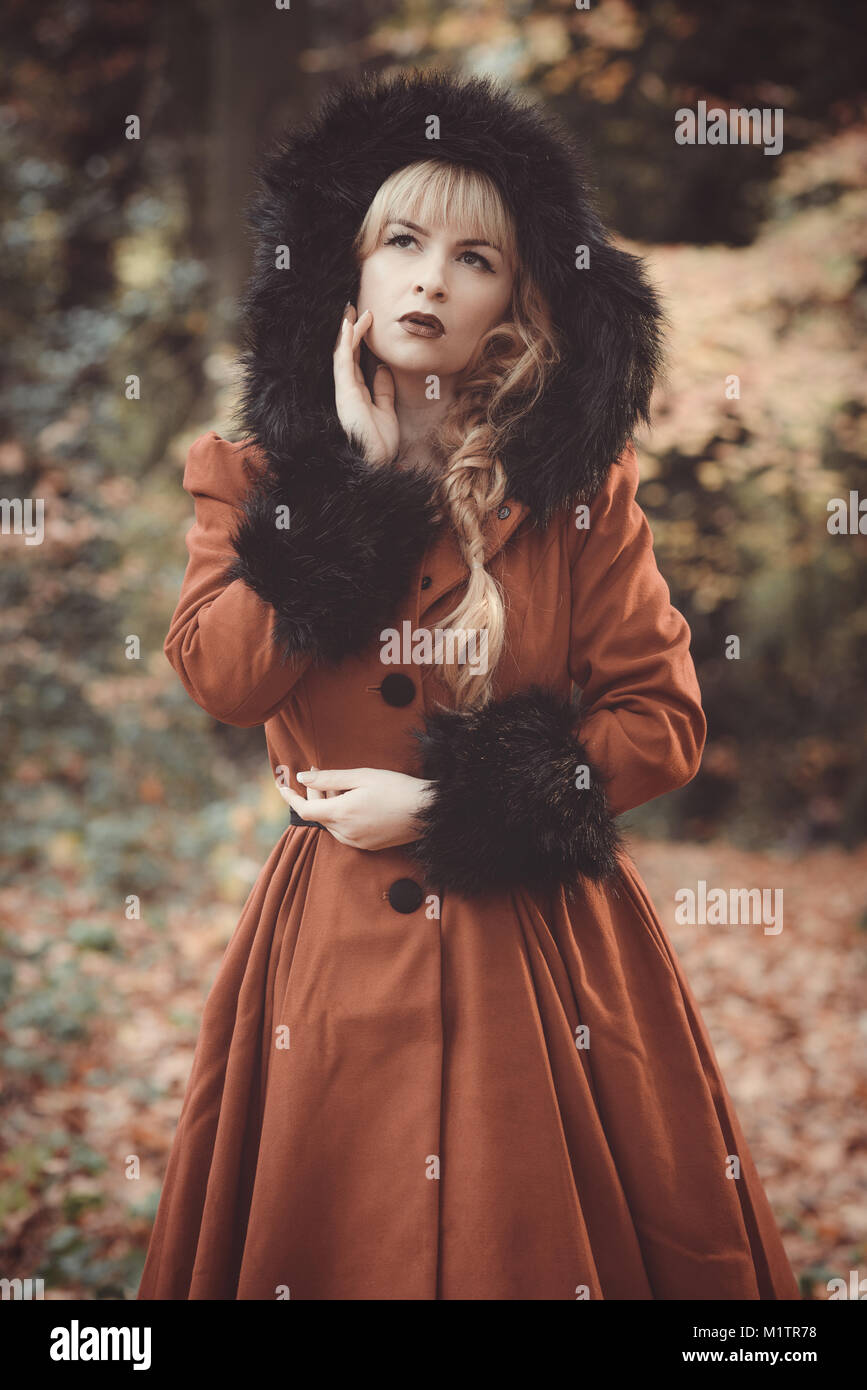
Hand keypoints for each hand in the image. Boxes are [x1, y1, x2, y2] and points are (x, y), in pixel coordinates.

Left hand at [280, 766, 435, 850]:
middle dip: (314, 793)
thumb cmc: (397, 788)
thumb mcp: (361, 776)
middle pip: (318, 815)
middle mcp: (345, 833)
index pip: (305, 811)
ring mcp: (357, 842)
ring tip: (341, 784)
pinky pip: (344, 830)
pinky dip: (341, 815)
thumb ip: (329, 778)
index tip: (281, 786)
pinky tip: (353, 800)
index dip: (290, 798)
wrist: (427, 811)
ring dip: (329, 804)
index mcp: (342, 814)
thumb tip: (302, 778)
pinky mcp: (367, 845)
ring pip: (331, 822)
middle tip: (319, 771)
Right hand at [333, 304, 399, 465]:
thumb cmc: (379, 443)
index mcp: (357, 393)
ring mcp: (344, 389)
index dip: (360, 340)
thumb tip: (384, 368)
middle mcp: (347, 389)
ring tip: (352, 309)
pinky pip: (343, 360)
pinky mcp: (345, 391)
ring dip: (347, 330)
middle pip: (346, 352)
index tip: (366, 321)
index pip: (356, 361)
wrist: (374, 462)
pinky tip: (350, 325)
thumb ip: (383, 390)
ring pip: (342, 352)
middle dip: (349, 329)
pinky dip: (346, 341)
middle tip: (353, 307)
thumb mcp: (386, 410)